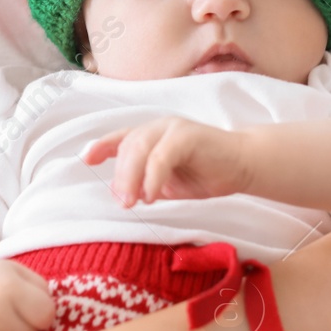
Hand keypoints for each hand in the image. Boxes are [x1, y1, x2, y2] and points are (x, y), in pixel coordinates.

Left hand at [81, 116, 252, 207]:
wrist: (244, 165)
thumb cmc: (207, 174)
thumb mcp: (168, 183)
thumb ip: (146, 185)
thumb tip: (121, 196)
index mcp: (151, 137)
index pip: (120, 138)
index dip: (101, 146)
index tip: (86, 160)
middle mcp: (158, 128)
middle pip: (127, 146)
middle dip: (120, 176)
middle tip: (121, 203)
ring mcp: (173, 128)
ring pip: (140, 148)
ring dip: (132, 177)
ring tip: (132, 202)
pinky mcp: (188, 135)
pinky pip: (162, 156)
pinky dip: (153, 177)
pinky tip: (152, 195)